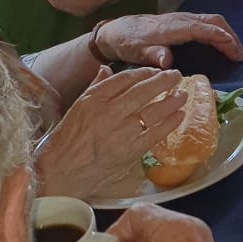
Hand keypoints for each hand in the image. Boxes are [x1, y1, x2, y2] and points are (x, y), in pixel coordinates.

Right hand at [36, 68, 188, 200]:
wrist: (60, 172)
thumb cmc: (66, 141)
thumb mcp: (77, 108)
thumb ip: (95, 87)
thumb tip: (107, 69)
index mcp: (93, 99)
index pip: (124, 79)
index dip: (144, 73)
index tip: (154, 71)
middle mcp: (108, 112)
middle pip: (142, 92)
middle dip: (163, 81)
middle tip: (175, 75)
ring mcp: (120, 132)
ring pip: (152, 111)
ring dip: (171, 101)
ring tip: (183, 94)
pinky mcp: (129, 151)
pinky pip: (155, 133)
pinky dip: (170, 123)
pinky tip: (179, 116)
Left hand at [95, 11, 242, 70]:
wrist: (116, 31)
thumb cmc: (127, 42)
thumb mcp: (136, 52)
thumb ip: (154, 55)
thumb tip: (168, 61)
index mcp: (173, 27)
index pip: (204, 29)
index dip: (222, 39)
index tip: (235, 52)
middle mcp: (181, 19)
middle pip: (213, 21)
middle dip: (230, 36)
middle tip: (240, 55)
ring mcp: (182, 18)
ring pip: (212, 20)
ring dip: (227, 33)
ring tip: (236, 51)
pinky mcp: (182, 21)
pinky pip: (207, 23)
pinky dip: (219, 32)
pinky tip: (222, 44)